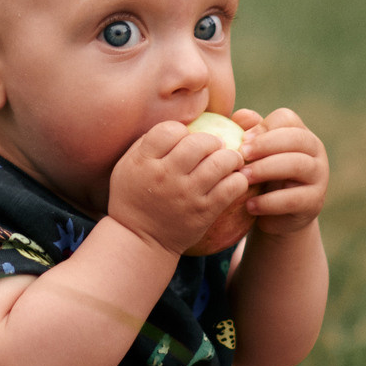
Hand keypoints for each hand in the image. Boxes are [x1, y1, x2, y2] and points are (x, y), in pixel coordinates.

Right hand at [106, 119, 249, 255]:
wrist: (140, 240)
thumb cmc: (133, 197)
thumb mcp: (127, 166)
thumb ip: (148, 143)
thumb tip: (179, 125)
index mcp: (143, 161)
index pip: (170, 130)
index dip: (181, 130)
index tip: (184, 140)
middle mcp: (166, 176)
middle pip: (200, 142)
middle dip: (212, 140)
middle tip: (214, 147)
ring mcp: (187, 194)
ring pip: (221, 161)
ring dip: (230, 157)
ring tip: (229, 160)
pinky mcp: (205, 212)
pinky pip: (232, 186)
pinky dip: (238, 179)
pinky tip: (232, 179)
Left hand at [230, 107, 327, 235]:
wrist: (275, 217)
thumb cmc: (262, 178)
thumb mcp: (254, 156)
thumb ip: (248, 135)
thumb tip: (241, 116)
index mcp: (299, 133)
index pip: (287, 119)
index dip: (263, 127)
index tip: (242, 141)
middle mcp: (315, 151)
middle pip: (296, 138)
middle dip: (265, 144)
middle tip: (241, 154)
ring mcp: (319, 176)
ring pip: (297, 164)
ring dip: (266, 169)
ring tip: (243, 178)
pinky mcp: (315, 202)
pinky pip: (294, 199)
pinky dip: (269, 202)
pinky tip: (250, 205)